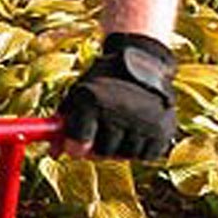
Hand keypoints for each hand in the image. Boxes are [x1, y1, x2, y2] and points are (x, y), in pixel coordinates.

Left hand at [57, 32, 176, 159]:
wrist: (143, 61)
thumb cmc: (104, 81)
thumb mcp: (79, 94)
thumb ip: (63, 123)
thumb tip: (53, 153)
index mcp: (93, 101)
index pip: (79, 144)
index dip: (76, 147)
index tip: (76, 147)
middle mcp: (120, 111)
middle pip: (102, 154)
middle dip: (99, 147)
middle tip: (103, 132)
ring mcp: (144, 121)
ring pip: (125, 156)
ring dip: (122, 147)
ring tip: (123, 126)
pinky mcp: (164, 129)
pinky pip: (146, 155)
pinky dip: (142, 148)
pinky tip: (139, 130)